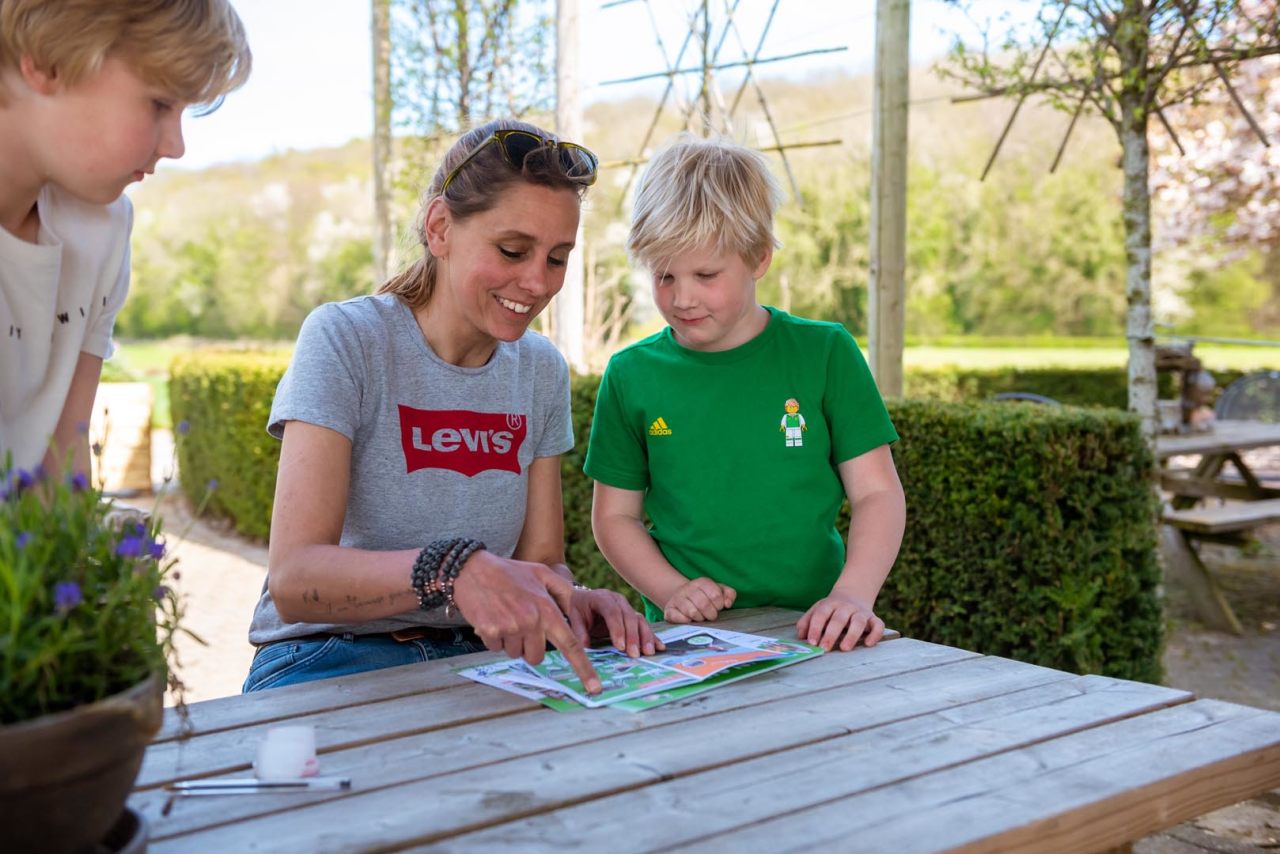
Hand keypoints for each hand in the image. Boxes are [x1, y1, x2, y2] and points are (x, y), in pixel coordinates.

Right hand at [451, 551, 602, 693]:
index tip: (594, 687)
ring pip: (516, 654)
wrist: (471, 569)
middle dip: (530, 647)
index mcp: (547, 609)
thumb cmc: (508, 572)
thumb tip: (577, 607)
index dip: (584, 668)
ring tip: (504, 617)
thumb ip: (562, 590)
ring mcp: (510, 627)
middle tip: (520, 625)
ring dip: (511, 642)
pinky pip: (496, 649)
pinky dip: (494, 638)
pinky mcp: (491, 631)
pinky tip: (491, 618)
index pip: (570, 644)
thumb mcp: (541, 573)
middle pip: (537, 656)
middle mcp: (531, 620)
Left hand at [564, 587, 662, 656]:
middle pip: (629, 617)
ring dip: (645, 637)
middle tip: (634, 654)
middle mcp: (618, 600)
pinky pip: (644, 625)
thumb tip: (584, 646)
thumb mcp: (574, 617)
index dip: (617, 629)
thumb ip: (579, 631)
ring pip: (640, 620)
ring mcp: (628, 607)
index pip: (612, 612)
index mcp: (602, 598)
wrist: (584, 599)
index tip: (620, 646)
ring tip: (648, 653)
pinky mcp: (633, 615)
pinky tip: (660, 647)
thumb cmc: (579, 609)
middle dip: (633, 637)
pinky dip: (652, 636)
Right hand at [663, 577, 735, 623]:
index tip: (718, 607)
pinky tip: (689, 620)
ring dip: (699, 618)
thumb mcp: (719, 591)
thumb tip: (727, 603)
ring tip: (700, 617)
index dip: (719, 605)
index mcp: (702, 582)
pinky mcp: (669, 610)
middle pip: (704, 604)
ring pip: (692, 612)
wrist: (681, 596)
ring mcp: (677, 599)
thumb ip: (729, 594)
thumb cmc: (704, 596)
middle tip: (710, 616)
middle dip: (711, 614)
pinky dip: (686, 622)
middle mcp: (688, 588)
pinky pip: (678, 618)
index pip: (716, 595)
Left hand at [797, 591, 883, 650]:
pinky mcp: (874, 619)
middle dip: (831, 634)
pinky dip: (875, 634)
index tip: (811, 642)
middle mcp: (846, 607)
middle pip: (839, 619)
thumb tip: (800, 636)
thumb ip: (806, 622)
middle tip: (824, 648)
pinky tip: (868, 643)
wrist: (854, 594)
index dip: (815, 628)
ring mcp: (861, 612)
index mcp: (830, 604)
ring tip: (844, 648)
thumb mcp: (817, 610)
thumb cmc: (831, 610)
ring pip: (858, 622)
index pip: (821, 614)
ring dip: (852, 635)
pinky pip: (878, 625)